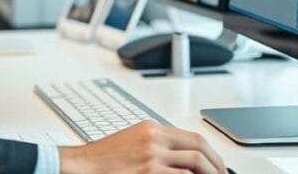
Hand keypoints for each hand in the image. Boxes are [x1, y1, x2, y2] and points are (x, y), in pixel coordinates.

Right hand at [58, 121, 225, 173]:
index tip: (217, 165)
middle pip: (199, 149)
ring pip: (196, 164)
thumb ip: (156, 145)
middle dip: (216, 166)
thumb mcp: (131, 141)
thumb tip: (181, 158)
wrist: (81, 166)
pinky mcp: (149, 173)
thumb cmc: (102, 159)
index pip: (194, 137)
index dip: (212, 153)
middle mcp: (154, 139)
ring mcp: (152, 157)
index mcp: (151, 129)